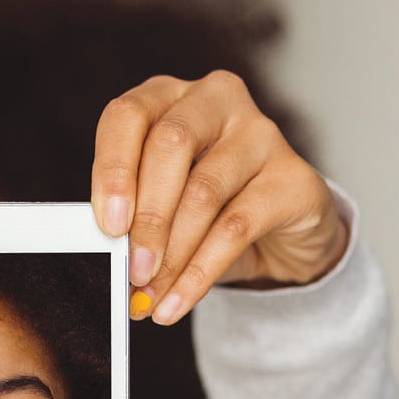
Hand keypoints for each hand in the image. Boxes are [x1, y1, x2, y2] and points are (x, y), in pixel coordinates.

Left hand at [90, 71, 347, 323]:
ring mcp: (260, 132)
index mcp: (168, 97)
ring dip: (172, 255)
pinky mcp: (292, 176)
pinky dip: (200, 273)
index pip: (128, 115)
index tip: (107, 225)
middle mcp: (215, 100)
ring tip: (150, 295)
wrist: (277, 233)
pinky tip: (177, 301)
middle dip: (147, 217)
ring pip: (204, 192)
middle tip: (132, 270)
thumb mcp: (160, 202)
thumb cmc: (205, 208)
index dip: (113, 170)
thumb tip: (106, 255)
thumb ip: (131, 214)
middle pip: (172, 145)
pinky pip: (237, 228)